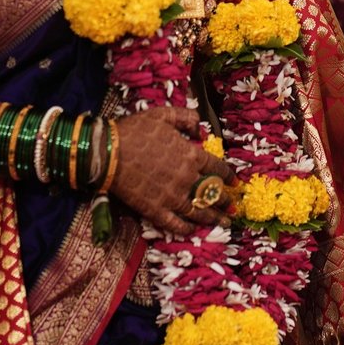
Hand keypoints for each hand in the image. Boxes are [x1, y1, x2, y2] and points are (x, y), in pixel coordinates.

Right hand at [106, 106, 234, 237]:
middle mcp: (186, 178)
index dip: (228, 176)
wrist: (108, 151)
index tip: (234, 182)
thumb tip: (201, 130)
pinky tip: (192, 229)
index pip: (217, 168)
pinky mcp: (155, 210)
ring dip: (213, 218)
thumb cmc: (135, 130)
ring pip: (198, 211)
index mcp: (191, 155)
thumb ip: (186, 119)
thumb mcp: (164, 115)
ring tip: (224, 223)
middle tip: (233, 208)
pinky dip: (186, 228)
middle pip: (212, 193)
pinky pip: (175, 223)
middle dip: (225, 201)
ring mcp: (171, 196)